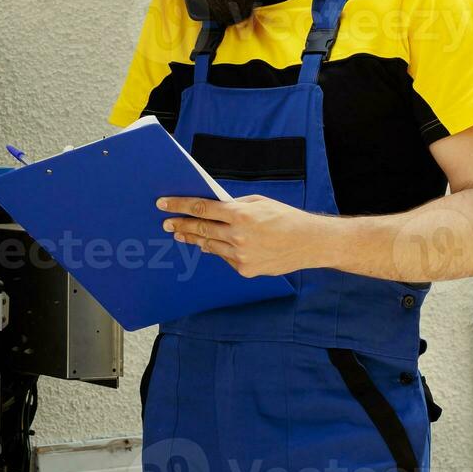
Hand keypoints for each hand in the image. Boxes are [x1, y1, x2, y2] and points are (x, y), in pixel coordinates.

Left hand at [157, 195, 328, 277]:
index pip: (201, 208)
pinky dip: (220, 250)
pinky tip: (214, 245)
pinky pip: (226, 258)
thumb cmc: (285, 217)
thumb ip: (234, 205)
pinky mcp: (245, 269)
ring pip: (209, 246)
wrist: (309, 243)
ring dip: (194, 239)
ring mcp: (240, 255)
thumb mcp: (258, 202)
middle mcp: (237, 236)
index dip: (179, 205)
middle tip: (165, 223)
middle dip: (180, 225)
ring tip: (182, 234)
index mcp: (240, 214)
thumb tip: (212, 208)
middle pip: (200, 229)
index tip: (163, 204)